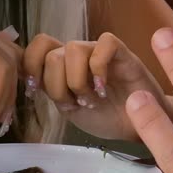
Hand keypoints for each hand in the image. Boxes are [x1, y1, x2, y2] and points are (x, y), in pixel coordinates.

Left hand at [22, 32, 165, 139]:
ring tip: (92, 99)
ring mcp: (100, 51)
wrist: (141, 127)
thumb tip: (32, 81)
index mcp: (63, 66)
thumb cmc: (107, 118)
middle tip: (76, 104)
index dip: (31, 66)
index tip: (36, 91)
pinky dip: (98, 69)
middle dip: (58, 86)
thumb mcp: (71, 109)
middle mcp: (79, 55)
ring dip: (78, 81)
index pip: (38, 47)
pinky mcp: (122, 52)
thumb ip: (53, 92)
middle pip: (52, 53)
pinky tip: (104, 88)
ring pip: (73, 48)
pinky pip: (103, 44)